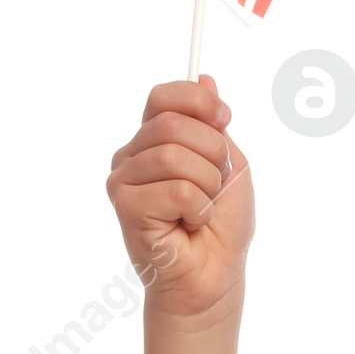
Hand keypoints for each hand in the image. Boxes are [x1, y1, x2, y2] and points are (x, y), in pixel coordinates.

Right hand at [107, 76, 253, 323]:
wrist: (214, 276)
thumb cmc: (221, 225)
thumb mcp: (230, 164)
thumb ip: (213, 125)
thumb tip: (205, 77)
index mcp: (154, 138)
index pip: (163, 96)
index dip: (198, 101)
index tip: (225, 119)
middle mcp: (132, 155)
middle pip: (172, 123)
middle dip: (213, 153)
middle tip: (217, 184)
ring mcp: (124, 180)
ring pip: (173, 155)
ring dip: (207, 184)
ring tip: (202, 208)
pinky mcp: (125, 206)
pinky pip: (176, 189)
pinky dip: (198, 208)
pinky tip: (189, 224)